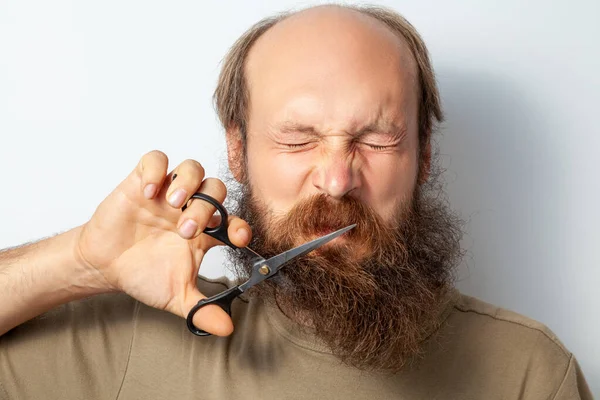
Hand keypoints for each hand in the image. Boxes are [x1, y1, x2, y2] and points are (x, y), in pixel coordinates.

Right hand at [74, 150, 250, 335]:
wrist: (106, 265)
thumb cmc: (144, 275)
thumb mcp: (175, 296)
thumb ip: (201, 310)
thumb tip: (227, 329)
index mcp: (205, 232)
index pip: (234, 220)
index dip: (240, 225)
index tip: (237, 238)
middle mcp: (191, 207)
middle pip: (216, 190)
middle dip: (206, 208)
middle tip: (185, 230)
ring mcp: (168, 192)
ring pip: (192, 168)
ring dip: (188, 183)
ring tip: (172, 204)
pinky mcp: (143, 181)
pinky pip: (156, 159)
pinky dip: (157, 169)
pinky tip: (151, 192)